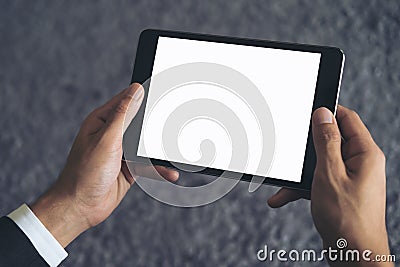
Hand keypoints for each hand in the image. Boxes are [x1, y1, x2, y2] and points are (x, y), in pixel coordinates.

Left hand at [31, 83, 178, 246]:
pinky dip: (159, 169)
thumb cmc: (85, 172)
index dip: (142, 95)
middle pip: (139, 122)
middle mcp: (112, 135)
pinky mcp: (129, 168)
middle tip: (174, 122)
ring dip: (159, 150)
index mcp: (102, 121)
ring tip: (173, 150)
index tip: (161, 89)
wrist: (81, 207)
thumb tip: (135, 91)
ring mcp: (121, 152)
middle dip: (155, 124)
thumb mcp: (106, 138)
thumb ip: (123, 115)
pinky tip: (170, 172)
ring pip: (146, 145)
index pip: (125, 101)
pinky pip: (149, 165)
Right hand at [268, 105, 391, 265]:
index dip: (327, 112)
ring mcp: (349, 178)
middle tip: (291, 150)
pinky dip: (301, 188)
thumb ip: (326, 141)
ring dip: (300, 173)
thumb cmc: (347, 218)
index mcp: (365, 154)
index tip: (307, 111)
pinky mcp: (339, 191)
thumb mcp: (329, 173)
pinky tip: (282, 197)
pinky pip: (318, 181)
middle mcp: (359, 163)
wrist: (352, 254)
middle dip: (307, 149)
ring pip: (320, 163)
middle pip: (330, 141)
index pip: (348, 119)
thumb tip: (323, 114)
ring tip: (284, 182)